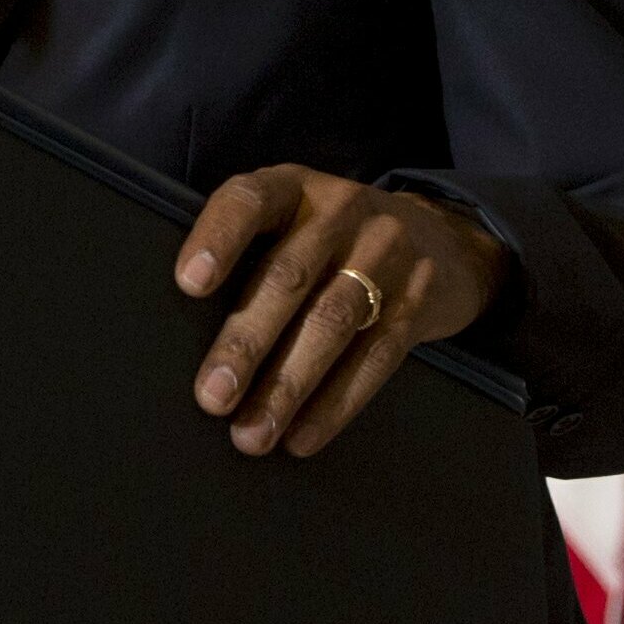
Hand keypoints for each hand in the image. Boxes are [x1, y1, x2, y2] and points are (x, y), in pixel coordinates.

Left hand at [173, 166, 508, 457]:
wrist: (441, 239)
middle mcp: (341, 211)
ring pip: (332, 323)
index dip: (218, 238)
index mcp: (293, 187)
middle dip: (247, 342)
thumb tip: (182, 327)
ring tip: (252, 433)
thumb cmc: (333, 239)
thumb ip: (251, 252)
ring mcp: (385, 254)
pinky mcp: (418, 301)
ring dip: (287, 387)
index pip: (248, 200)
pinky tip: (302, 436)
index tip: (188, 284)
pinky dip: (335, 404)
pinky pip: (375, 357)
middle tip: (213, 396)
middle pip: (288, 277)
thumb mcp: (294, 220)